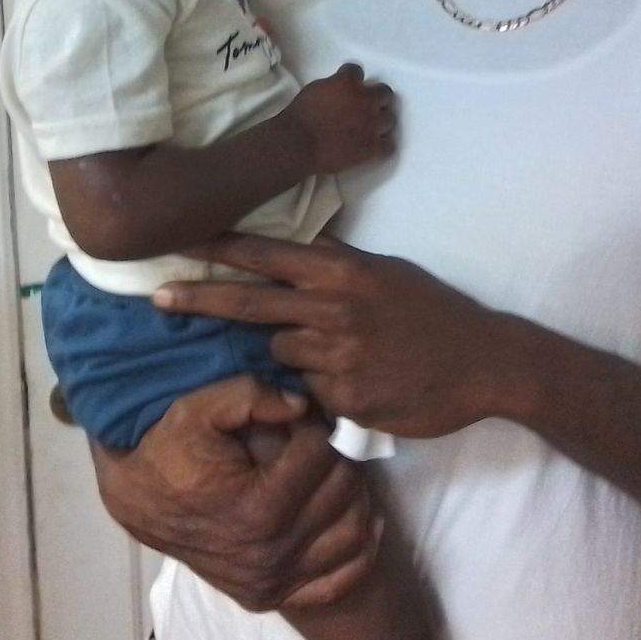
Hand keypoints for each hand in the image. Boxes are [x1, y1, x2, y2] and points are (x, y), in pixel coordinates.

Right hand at [89, 377, 380, 611]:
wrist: (138, 502)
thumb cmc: (168, 451)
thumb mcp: (197, 409)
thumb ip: (251, 395)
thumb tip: (303, 405)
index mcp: (257, 509)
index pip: (320, 456)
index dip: (314, 428)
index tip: (299, 419)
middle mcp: (271, 554)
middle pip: (342, 493)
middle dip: (336, 457)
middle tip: (317, 442)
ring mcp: (273, 582)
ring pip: (353, 534)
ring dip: (353, 495)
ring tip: (330, 472)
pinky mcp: (273, 597)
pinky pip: (342, 578)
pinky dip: (357, 549)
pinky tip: (349, 516)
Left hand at [159, 235, 505, 437]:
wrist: (485, 363)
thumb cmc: (434, 312)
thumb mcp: (385, 273)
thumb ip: (338, 263)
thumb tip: (301, 247)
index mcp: (341, 273)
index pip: (267, 256)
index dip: (221, 248)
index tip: (180, 238)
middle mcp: (332, 310)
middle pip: (248, 304)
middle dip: (197, 298)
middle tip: (155, 297)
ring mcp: (337, 357)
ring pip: (279, 353)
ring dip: (290, 353)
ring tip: (338, 352)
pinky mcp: (345, 400)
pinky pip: (310, 392)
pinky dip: (321, 388)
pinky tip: (358, 382)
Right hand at [285, 63, 395, 173]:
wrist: (297, 144)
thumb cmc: (299, 117)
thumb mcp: (314, 90)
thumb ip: (332, 86)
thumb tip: (339, 89)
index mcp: (348, 83)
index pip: (357, 71)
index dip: (352, 79)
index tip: (349, 85)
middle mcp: (365, 100)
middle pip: (384, 93)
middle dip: (376, 98)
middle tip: (366, 107)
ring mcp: (372, 125)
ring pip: (390, 119)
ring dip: (380, 122)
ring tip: (370, 129)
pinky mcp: (372, 148)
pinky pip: (389, 146)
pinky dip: (382, 146)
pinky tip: (374, 147)